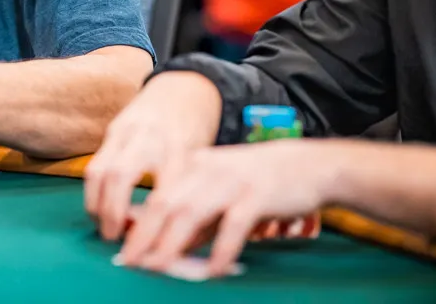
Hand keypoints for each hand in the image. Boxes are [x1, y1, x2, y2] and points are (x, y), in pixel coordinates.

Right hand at [84, 72, 220, 240]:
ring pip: (98, 171)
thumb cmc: (195, 136)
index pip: (164, 193)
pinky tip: (101, 209)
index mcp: (179, 149)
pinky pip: (94, 166)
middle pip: (120, 177)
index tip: (149, 252)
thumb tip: (177, 244)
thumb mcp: (202, 164)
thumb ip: (188, 196)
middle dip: (112, 213)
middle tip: (114, 239)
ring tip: (104, 227)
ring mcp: (125, 132)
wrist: (181, 90)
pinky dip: (94, 192)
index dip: (153, 225)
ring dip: (95, 204)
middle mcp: (149, 139)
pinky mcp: (111, 131)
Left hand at [117, 140, 332, 276]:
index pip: (157, 197)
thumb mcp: (221, 194)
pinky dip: (221, 249)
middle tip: (130, 262)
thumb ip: (199, 220)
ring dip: (171, 244)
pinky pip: (232, 226)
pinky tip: (214, 271)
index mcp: (193, 165)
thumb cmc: (260, 184)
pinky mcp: (256, 194)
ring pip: (190, 213)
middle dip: (145, 236)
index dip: (138, 225)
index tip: (124, 250)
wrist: (310, 166)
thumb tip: (173, 249)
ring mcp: (229, 180)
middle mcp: (205, 169)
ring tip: (158, 268)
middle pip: (165, 204)